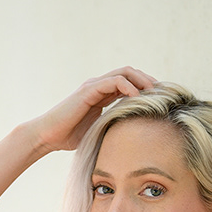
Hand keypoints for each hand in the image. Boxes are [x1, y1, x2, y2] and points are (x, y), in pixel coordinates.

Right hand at [26, 67, 157, 153]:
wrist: (48, 136)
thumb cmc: (69, 138)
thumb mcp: (98, 131)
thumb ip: (112, 127)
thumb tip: (131, 138)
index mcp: (101, 94)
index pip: (129, 83)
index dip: (145, 88)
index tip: (159, 99)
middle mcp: (99, 86)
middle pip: (130, 73)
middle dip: (148, 80)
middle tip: (163, 93)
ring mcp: (93, 86)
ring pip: (124, 73)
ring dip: (142, 80)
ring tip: (154, 93)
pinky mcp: (89, 90)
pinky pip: (114, 82)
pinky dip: (128, 86)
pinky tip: (138, 98)